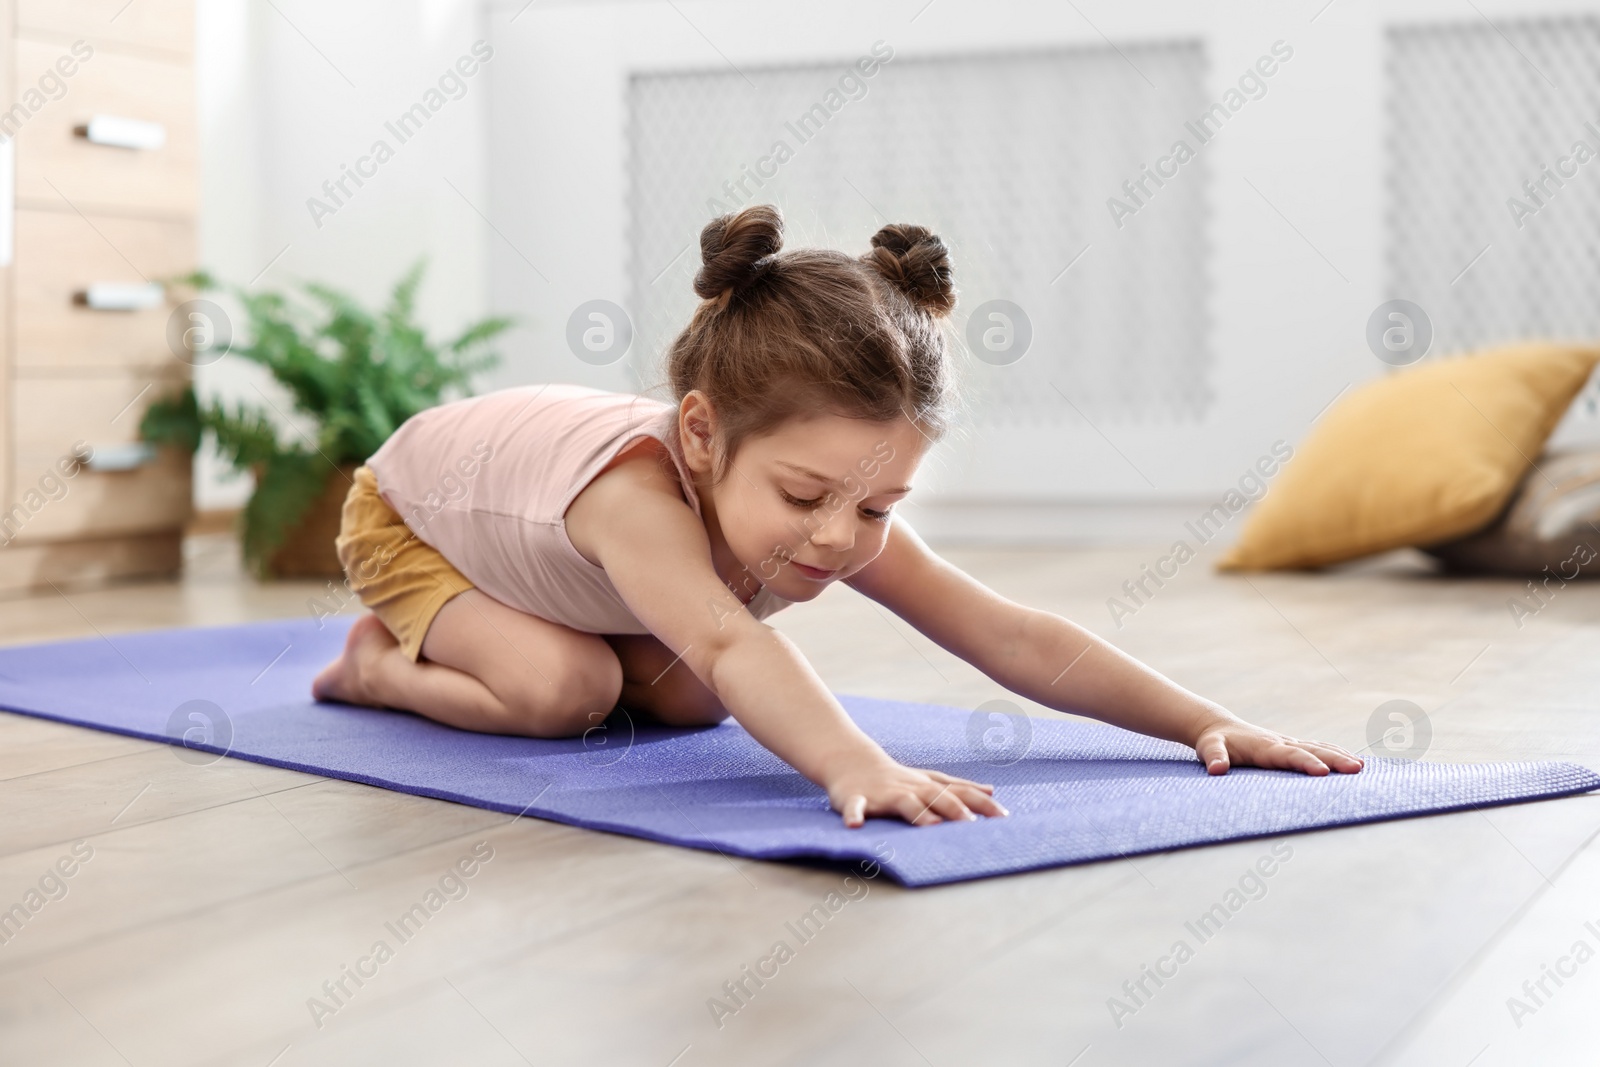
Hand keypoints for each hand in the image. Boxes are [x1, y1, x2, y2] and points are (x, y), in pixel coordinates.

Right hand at [826, 757, 1008, 827]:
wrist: (853, 762)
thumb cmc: (898, 777)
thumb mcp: (930, 780)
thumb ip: (959, 787)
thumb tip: (992, 791)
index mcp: (928, 786)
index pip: (960, 793)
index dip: (982, 804)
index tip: (1004, 818)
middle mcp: (910, 789)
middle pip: (937, 796)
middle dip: (955, 810)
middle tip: (973, 825)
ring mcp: (885, 794)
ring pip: (904, 803)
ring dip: (918, 813)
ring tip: (932, 826)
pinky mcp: (856, 798)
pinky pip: (855, 807)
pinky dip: (855, 815)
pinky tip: (855, 826)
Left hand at [1192, 713, 1363, 776]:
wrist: (1218, 727)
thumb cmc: (1214, 741)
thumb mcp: (1208, 748)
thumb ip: (1213, 758)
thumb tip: (1216, 769)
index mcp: (1264, 746)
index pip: (1289, 755)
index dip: (1306, 762)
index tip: (1323, 771)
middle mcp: (1281, 742)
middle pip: (1312, 750)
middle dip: (1335, 759)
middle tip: (1357, 769)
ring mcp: (1288, 743)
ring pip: (1319, 747)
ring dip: (1340, 756)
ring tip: (1361, 767)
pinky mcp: (1291, 746)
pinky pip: (1317, 748)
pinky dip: (1335, 753)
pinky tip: (1350, 762)